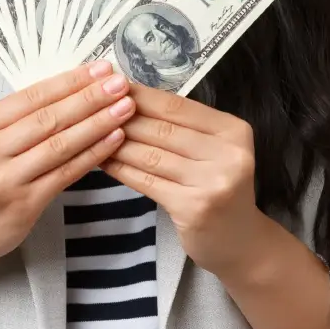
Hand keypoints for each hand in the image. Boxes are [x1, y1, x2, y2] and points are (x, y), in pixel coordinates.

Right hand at [0, 60, 133, 277]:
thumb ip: (16, 121)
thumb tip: (68, 90)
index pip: (30, 96)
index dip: (69, 81)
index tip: (99, 68)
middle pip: (48, 118)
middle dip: (89, 98)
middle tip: (120, 82)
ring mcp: (4, 180)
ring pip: (60, 145)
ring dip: (97, 124)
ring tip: (125, 108)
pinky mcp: (23, 205)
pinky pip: (65, 173)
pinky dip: (92, 155)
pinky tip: (113, 140)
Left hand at [107, 84, 301, 278]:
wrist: (240, 242)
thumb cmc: (218, 189)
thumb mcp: (213, 151)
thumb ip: (182, 128)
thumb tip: (129, 98)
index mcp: (233, 130)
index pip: (178, 106)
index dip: (141, 95)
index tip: (110, 86)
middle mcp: (228, 154)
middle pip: (163, 129)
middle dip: (122, 118)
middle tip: (91, 109)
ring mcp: (213, 182)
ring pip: (151, 155)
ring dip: (116, 144)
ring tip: (89, 133)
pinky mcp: (194, 207)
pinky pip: (147, 181)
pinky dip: (120, 169)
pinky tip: (101, 162)